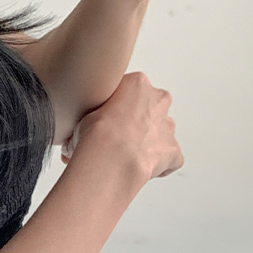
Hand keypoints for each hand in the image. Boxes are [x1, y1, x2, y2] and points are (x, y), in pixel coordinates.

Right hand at [67, 69, 182, 188]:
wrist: (110, 158)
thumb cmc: (96, 133)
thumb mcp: (84, 111)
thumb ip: (92, 113)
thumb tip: (79, 131)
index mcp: (138, 84)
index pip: (130, 91)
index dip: (117, 108)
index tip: (107, 120)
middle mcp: (159, 101)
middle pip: (150, 109)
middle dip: (136, 122)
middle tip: (116, 137)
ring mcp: (168, 127)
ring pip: (159, 133)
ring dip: (146, 142)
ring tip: (126, 156)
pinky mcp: (173, 152)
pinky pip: (169, 158)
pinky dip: (158, 164)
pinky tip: (139, 168)